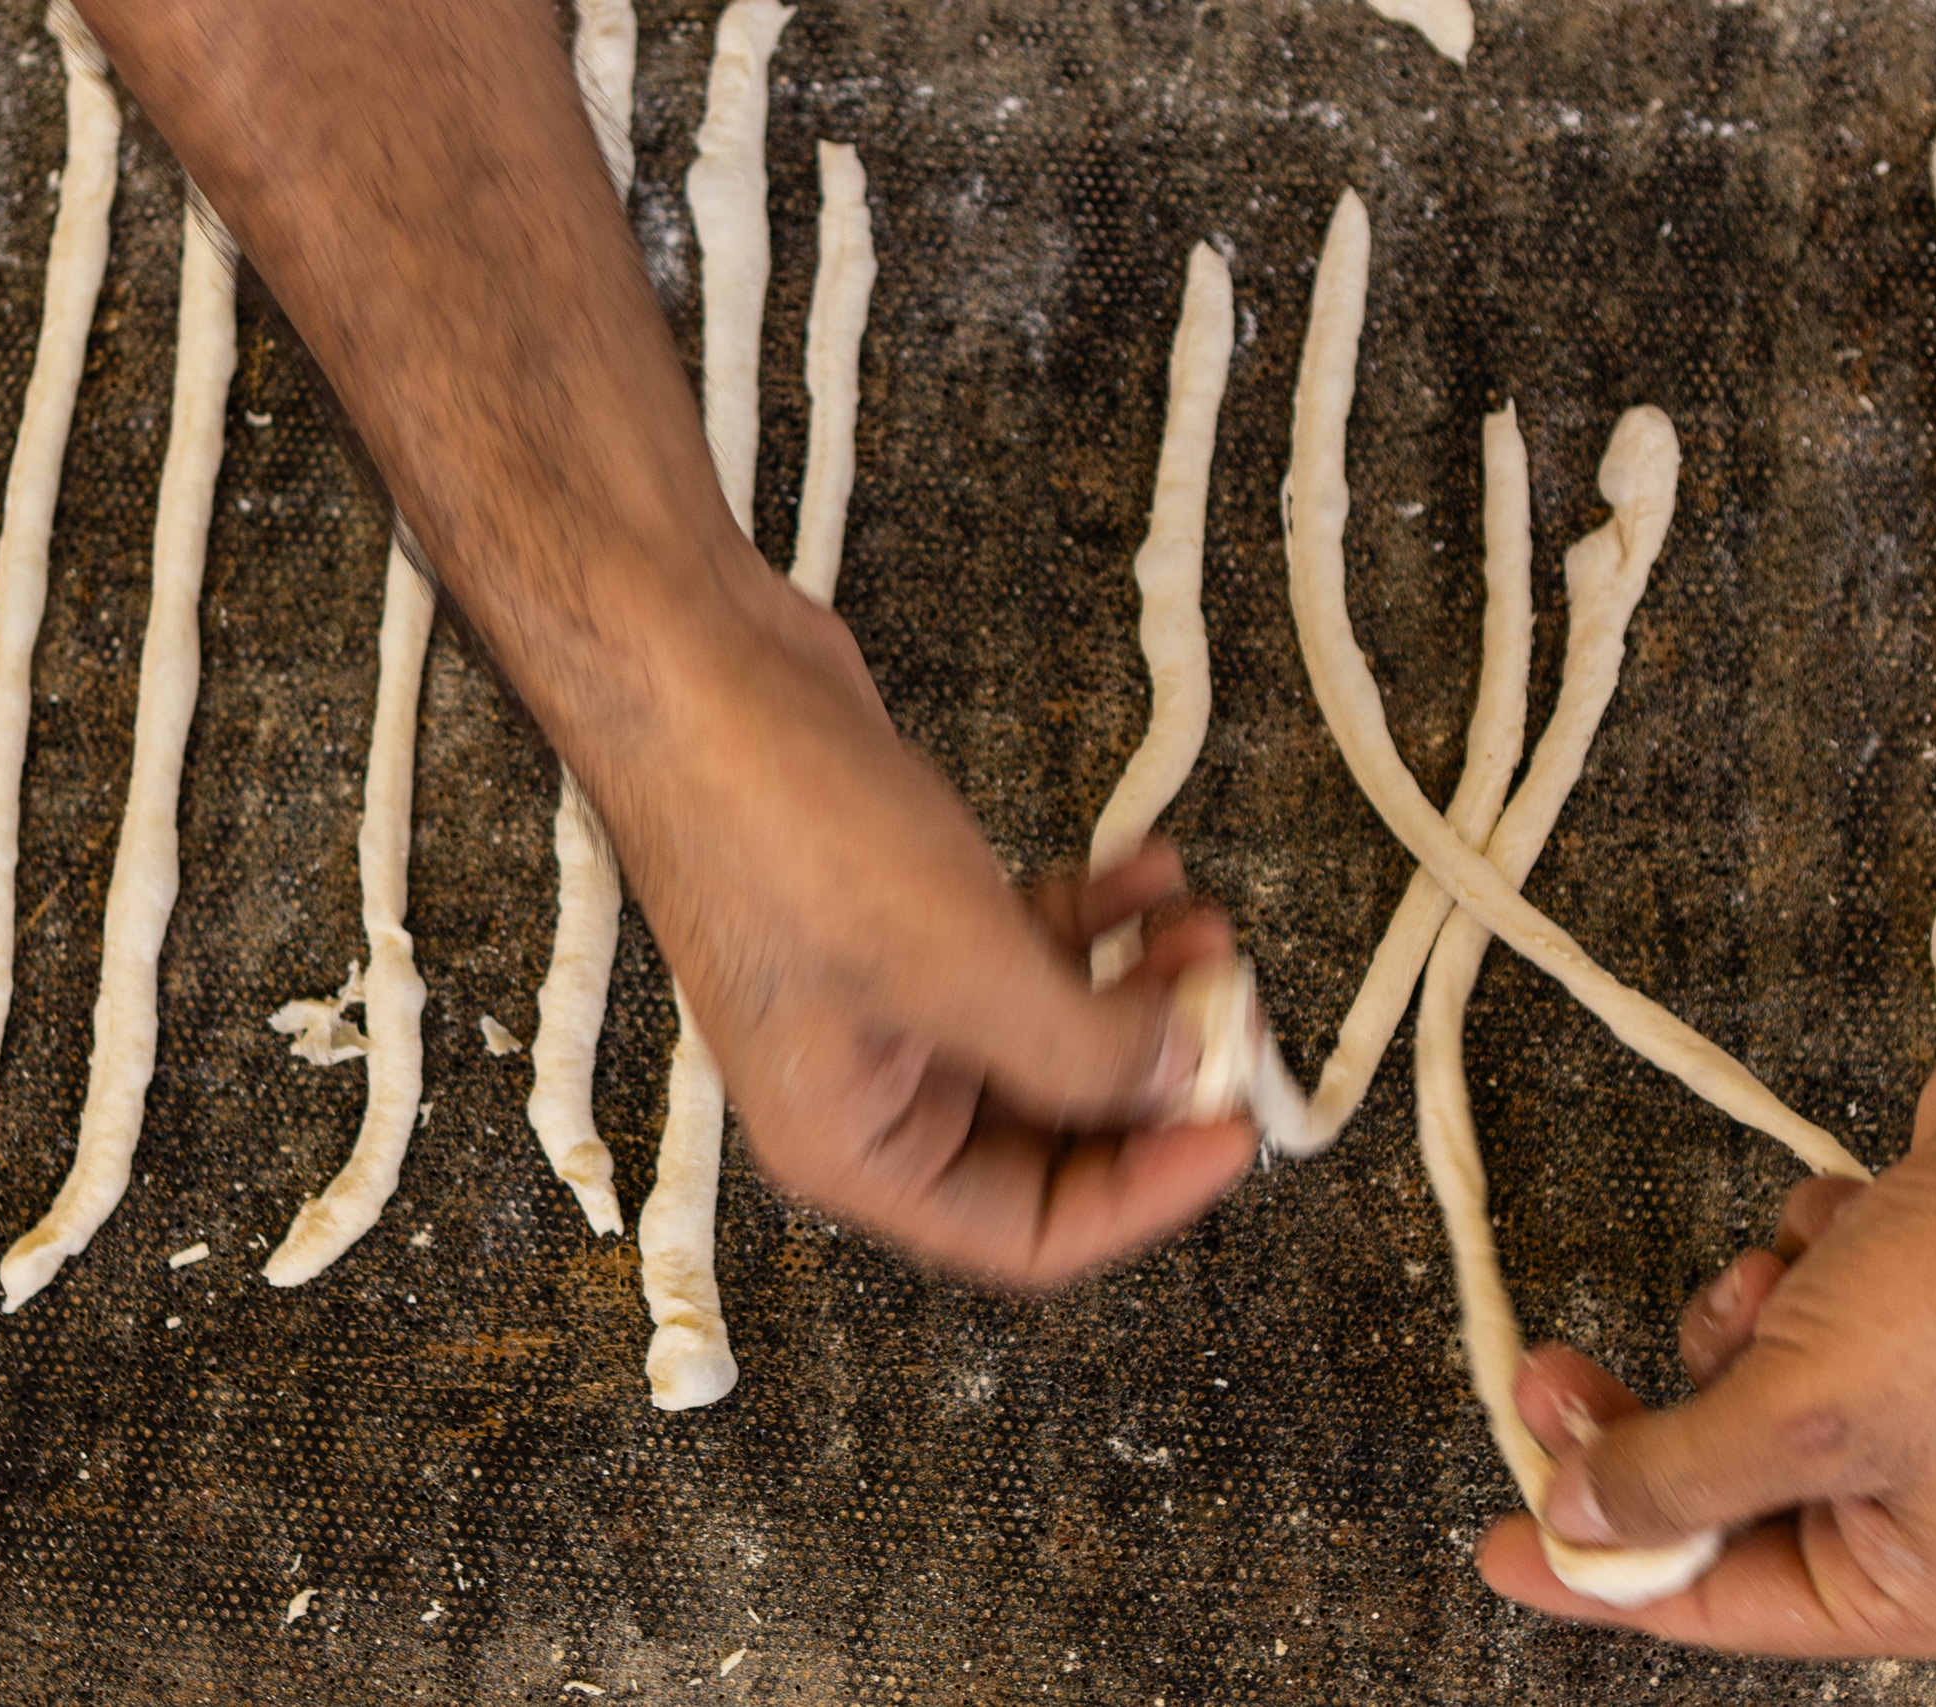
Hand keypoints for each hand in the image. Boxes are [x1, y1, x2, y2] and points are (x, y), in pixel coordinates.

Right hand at [582, 549, 1255, 1285]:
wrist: (694, 672)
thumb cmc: (780, 827)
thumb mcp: (958, 962)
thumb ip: (1082, 1049)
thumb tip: (1186, 1082)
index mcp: (854, 1147)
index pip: (1028, 1235)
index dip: (1146, 1194)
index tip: (1238, 1129)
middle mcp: (873, 1092)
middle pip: (1054, 1137)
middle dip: (1155, 1078)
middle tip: (1241, 1017)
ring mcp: (894, 1002)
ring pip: (1054, 1033)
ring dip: (1141, 989)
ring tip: (1209, 928)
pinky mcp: (910, 917)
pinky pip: (1030, 948)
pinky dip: (1096, 918)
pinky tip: (1152, 871)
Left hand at [1476, 1029, 1935, 1654]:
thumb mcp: (1803, 1414)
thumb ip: (1676, 1479)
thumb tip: (1581, 1524)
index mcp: (1932, 1582)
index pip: (1726, 1609)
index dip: (1604, 1576)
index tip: (1506, 1545)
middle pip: (1726, 1491)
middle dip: (1648, 1419)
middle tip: (1548, 1377)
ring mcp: (1932, 1401)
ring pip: (1754, 1380)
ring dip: (1743, 1317)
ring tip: (1781, 1276)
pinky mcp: (1922, 1305)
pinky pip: (1803, 1302)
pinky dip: (1805, 1255)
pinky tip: (1849, 1223)